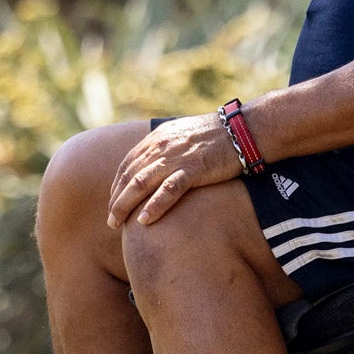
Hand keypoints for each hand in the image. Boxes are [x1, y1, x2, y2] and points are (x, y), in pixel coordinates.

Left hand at [107, 114, 243, 228]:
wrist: (242, 129)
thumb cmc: (216, 136)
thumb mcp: (183, 136)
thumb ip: (167, 148)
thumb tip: (157, 167)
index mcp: (156, 139)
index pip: (127, 165)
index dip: (116, 186)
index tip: (113, 204)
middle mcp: (160, 146)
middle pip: (129, 176)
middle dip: (116, 200)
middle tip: (110, 222)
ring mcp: (176, 157)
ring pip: (141, 183)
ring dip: (125, 205)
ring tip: (117, 224)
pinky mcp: (194, 168)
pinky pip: (169, 189)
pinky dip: (155, 205)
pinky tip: (145, 220)